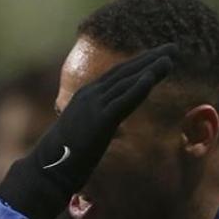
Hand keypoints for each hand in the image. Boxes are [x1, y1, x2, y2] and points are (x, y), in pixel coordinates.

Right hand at [0, 44, 174, 218]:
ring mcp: (93, 106)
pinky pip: (124, 100)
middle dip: (149, 58)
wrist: (46, 170)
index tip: (158, 56)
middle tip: (172, 48)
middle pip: (124, 71)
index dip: (138, 64)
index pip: (116, 75)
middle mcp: (89, 95)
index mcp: (85, 97)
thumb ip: (94, 124)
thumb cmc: (62, 157)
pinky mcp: (100, 120)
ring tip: (171, 57)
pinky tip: (155, 76)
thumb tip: (103, 127)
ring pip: (127, 81)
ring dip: (150, 68)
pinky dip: (140, 86)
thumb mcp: (81, 134)